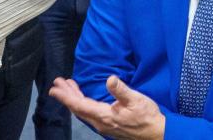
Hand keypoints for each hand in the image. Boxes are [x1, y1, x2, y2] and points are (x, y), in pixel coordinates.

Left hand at [49, 76, 164, 139]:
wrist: (157, 134)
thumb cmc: (147, 116)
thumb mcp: (136, 100)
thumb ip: (121, 90)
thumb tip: (110, 79)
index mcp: (104, 116)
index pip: (79, 104)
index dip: (66, 96)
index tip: (54, 88)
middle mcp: (100, 123)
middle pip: (78, 108)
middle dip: (67, 95)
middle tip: (57, 83)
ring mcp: (104, 126)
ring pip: (83, 111)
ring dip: (74, 99)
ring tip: (67, 87)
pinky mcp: (108, 126)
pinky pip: (89, 114)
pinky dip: (82, 104)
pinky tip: (82, 98)